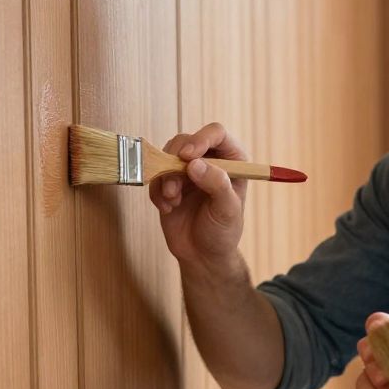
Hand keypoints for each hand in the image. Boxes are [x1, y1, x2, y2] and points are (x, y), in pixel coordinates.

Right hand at [149, 122, 249, 266]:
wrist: (202, 255)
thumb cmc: (222, 232)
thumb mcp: (227, 210)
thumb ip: (216, 184)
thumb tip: (195, 164)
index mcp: (233, 160)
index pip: (217, 133)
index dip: (200, 139)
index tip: (187, 156)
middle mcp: (209, 160)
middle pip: (186, 140)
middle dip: (175, 162)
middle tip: (175, 187)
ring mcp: (187, 170)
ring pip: (167, 155)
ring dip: (165, 178)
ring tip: (173, 200)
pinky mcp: (169, 182)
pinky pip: (155, 175)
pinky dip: (158, 191)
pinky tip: (168, 208)